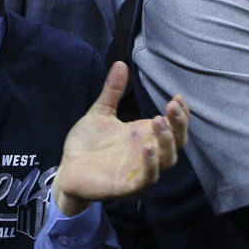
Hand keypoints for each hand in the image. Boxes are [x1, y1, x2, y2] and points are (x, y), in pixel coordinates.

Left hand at [53, 62, 188, 216]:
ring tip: (158, 122)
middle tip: (171, 107)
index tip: (177, 97)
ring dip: (166, 143)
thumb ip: (112, 92)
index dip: (181, 114)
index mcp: (144, 135)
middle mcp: (147, 153)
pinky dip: (150, 166)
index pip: (174, 126)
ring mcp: (140, 170)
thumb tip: (120, 63)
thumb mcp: (100, 113)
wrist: (67, 168)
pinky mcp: (128, 186)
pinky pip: (146, 179)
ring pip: (166, 160)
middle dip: (178, 125)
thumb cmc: (87, 143)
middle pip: (177, 142)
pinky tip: (146, 148)